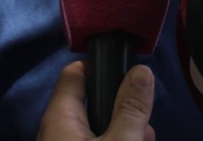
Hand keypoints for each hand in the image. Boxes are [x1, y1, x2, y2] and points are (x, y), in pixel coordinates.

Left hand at [37, 61, 154, 140]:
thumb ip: (131, 109)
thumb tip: (141, 71)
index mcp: (59, 118)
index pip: (76, 72)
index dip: (104, 68)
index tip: (132, 77)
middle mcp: (58, 130)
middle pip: (95, 101)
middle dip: (126, 110)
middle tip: (145, 128)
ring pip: (101, 128)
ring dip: (127, 131)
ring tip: (144, 140)